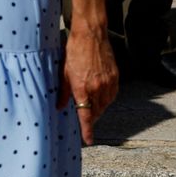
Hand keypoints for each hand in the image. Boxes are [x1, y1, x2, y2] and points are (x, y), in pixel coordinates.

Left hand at [57, 24, 117, 145]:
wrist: (91, 35)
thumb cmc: (74, 52)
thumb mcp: (64, 72)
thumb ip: (63, 92)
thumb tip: (60, 107)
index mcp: (82, 88)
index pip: (85, 115)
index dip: (87, 130)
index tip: (88, 140)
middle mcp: (97, 88)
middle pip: (96, 112)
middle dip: (91, 119)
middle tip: (86, 121)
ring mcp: (108, 82)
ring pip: (105, 105)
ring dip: (99, 109)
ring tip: (92, 108)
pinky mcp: (115, 77)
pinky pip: (112, 95)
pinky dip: (107, 99)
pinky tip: (101, 97)